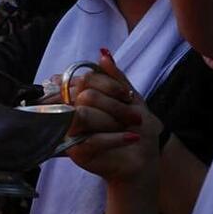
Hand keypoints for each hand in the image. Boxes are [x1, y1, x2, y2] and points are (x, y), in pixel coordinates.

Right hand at [67, 51, 161, 186]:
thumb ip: (115, 77)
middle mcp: (71, 112)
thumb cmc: (134, 128)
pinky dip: (116, 138)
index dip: (107, 85)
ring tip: (129, 128)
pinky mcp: (75, 151)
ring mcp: (70, 131)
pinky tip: (130, 138)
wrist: (143, 159)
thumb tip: (103, 54)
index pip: (85, 80)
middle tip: (133, 117)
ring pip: (83, 115)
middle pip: (85, 96)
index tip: (127, 95)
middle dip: (115, 106)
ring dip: (113, 121)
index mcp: (81, 97)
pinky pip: (91, 139)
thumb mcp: (131, 99)